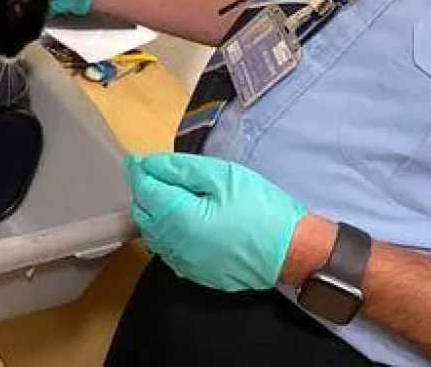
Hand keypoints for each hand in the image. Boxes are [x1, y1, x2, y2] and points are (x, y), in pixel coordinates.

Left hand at [125, 152, 305, 291]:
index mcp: (179, 218)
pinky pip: (167, 248)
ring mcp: (182, 262)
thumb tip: (149, 164)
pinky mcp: (193, 272)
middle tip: (160, 173)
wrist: (292, 251)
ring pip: (152, 233)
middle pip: (142, 213)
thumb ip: (180, 170)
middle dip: (145, 190)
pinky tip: (184, 218)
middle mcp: (174, 245)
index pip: (144, 190)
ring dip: (154, 211)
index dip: (138, 171)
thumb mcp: (223, 176)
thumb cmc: (261, 209)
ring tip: (174, 193)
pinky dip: (166, 230)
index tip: (137, 158)